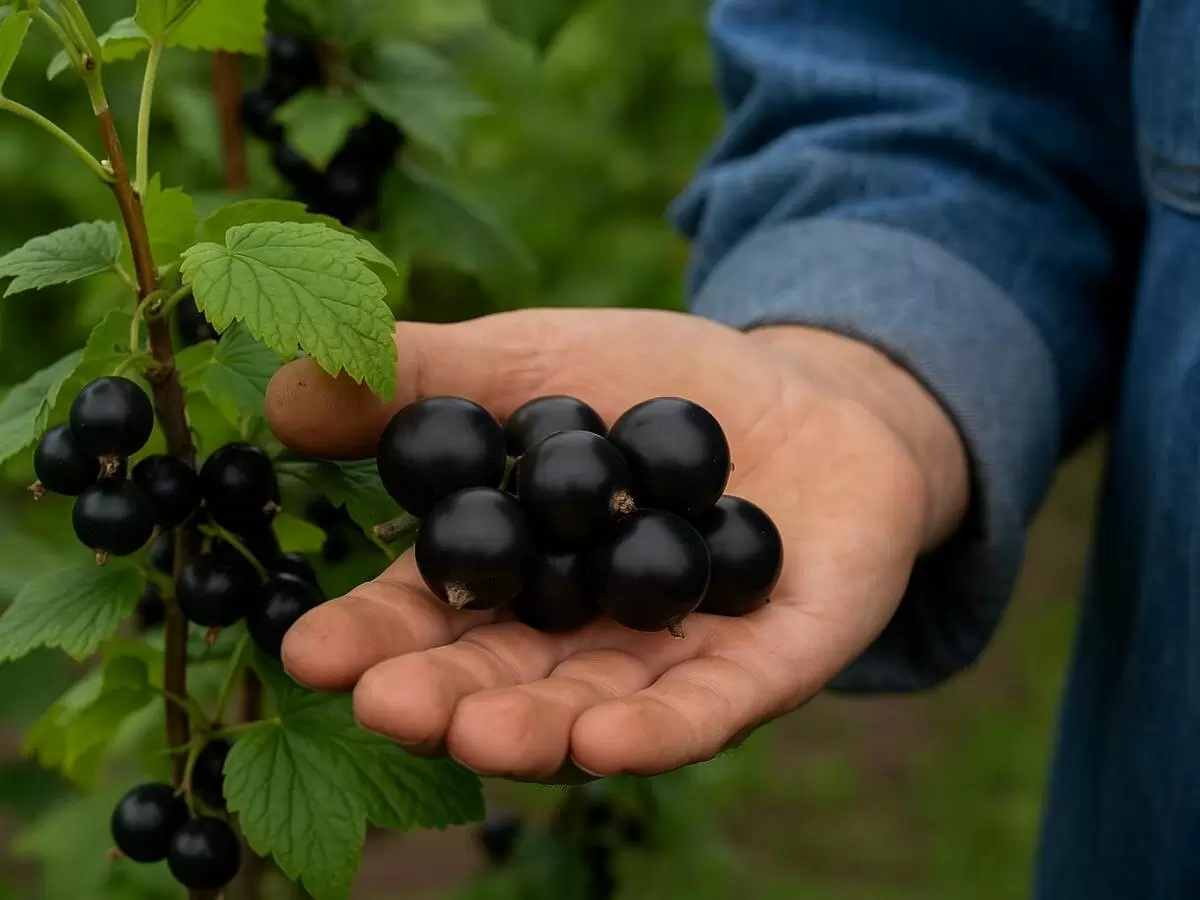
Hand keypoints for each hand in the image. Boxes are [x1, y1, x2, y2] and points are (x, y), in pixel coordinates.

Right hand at [264, 308, 967, 780]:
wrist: (809, 391)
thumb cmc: (651, 379)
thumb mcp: (530, 359)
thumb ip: (427, 379)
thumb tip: (286, 389)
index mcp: (513, 576)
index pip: (428, 616)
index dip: (372, 637)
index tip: (310, 651)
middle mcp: (580, 637)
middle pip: (504, 677)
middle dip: (446, 696)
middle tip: (388, 708)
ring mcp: (671, 657)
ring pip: (596, 705)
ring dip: (539, 727)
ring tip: (481, 736)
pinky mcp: (767, 663)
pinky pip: (711, 705)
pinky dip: (662, 725)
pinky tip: (610, 739)